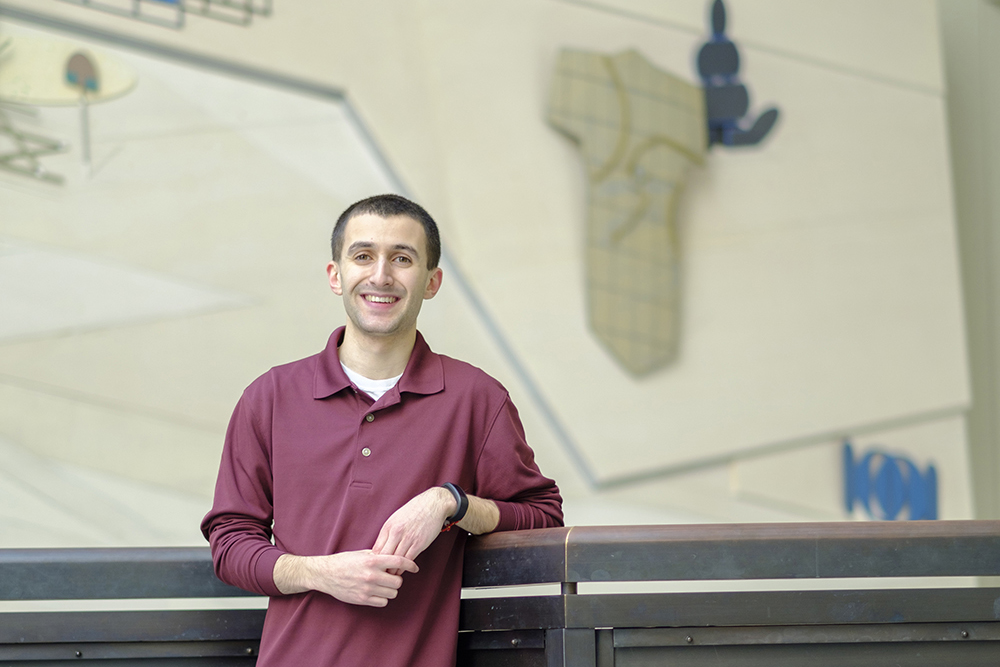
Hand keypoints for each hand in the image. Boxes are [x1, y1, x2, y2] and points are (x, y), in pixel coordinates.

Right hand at [274, 550, 417, 606]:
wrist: (325, 574)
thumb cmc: (345, 561)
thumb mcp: (363, 554)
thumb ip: (380, 556)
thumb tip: (397, 557)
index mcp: (372, 560)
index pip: (399, 562)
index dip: (411, 565)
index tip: (415, 568)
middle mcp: (371, 575)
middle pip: (398, 581)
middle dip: (396, 579)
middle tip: (390, 577)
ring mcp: (367, 589)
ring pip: (393, 593)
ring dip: (390, 589)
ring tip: (382, 584)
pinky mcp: (363, 600)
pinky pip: (383, 602)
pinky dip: (382, 598)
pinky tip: (376, 592)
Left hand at [372, 487, 453, 571]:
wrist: (432, 504)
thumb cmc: (413, 511)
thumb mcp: (395, 519)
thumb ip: (387, 533)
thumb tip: (380, 549)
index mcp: (388, 527)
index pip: (376, 550)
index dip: (375, 561)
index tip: (377, 566)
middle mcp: (396, 532)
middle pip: (384, 557)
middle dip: (382, 568)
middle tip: (382, 575)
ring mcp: (408, 538)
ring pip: (396, 560)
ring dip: (393, 570)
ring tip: (392, 575)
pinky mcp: (419, 543)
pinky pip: (408, 560)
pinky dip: (404, 567)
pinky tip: (403, 570)